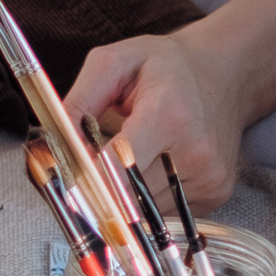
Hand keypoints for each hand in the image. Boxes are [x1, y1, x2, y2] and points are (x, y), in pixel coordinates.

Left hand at [62, 27, 249, 206]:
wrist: (225, 74)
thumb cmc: (165, 67)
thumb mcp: (115, 62)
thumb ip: (78, 100)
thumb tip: (50, 145)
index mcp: (169, 114)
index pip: (120, 164)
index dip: (88, 177)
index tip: (66, 181)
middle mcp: (196, 151)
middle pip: (129, 193)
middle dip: (102, 186)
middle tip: (90, 168)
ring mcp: (210, 178)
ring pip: (144, 209)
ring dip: (126, 193)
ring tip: (130, 157)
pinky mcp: (216, 195)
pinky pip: (165, 212)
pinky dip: (148, 197)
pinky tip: (154, 166)